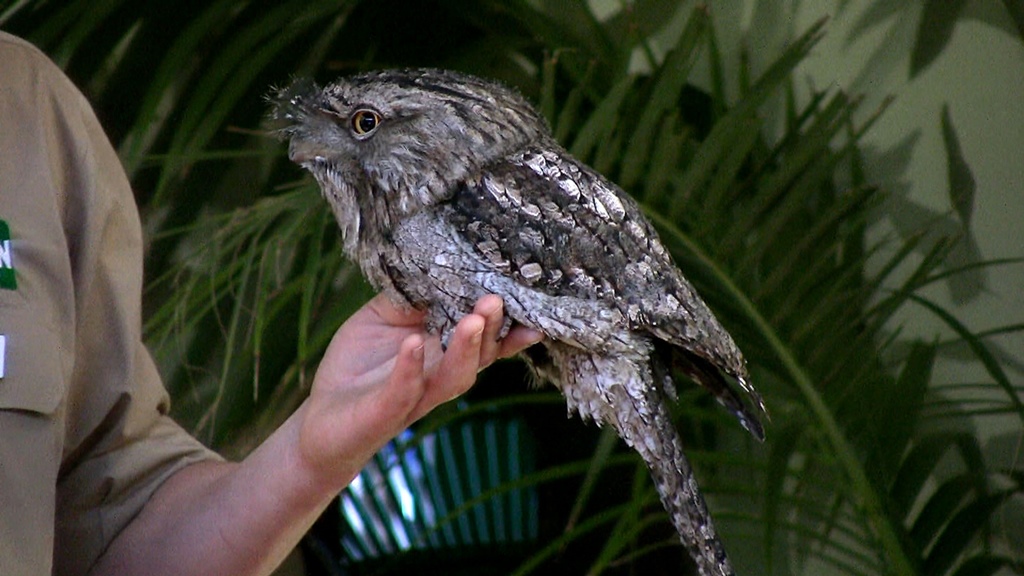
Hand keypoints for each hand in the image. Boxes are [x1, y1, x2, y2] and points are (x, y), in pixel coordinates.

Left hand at [295, 294, 541, 487]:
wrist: (321, 419)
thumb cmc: (358, 365)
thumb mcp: (383, 316)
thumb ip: (410, 296)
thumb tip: (435, 261)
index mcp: (445, 353)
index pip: (485, 337)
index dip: (508, 324)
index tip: (529, 301)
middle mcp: (439, 376)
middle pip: (479, 356)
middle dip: (492, 330)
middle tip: (496, 301)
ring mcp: (416, 395)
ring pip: (453, 377)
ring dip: (465, 349)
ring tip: (473, 320)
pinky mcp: (385, 411)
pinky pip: (403, 390)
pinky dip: (411, 368)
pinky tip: (414, 343)